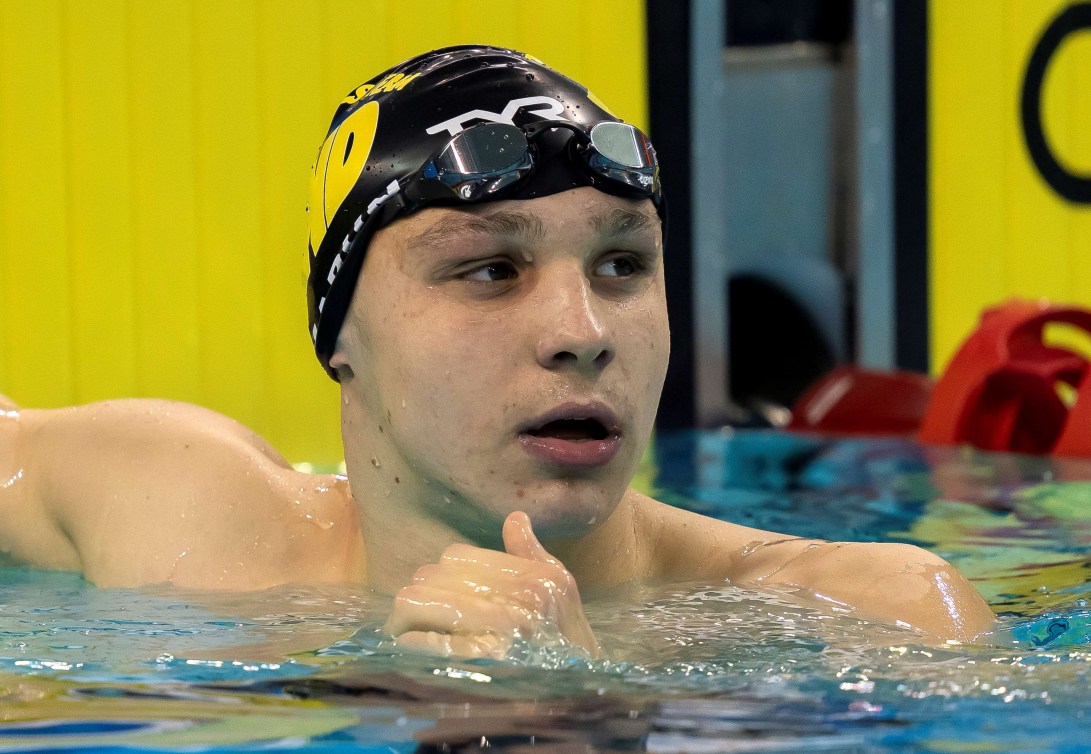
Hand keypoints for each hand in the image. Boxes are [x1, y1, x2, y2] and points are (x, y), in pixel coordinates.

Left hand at [384, 511, 601, 659]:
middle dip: (417, 597)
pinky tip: (412, 650)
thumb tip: (515, 518)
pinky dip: (409, 645)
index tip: (438, 595)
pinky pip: (423, 642)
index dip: (440, 574)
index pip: (457, 556)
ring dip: (404, 620)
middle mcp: (523, 600)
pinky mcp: (482, 665)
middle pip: (432, 577)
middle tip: (411, 617)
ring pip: (417, 602)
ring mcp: (503, 633)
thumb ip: (532, 555)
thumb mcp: (560, 594)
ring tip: (406, 633)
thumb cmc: (565, 645)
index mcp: (538, 578)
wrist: (583, 698)